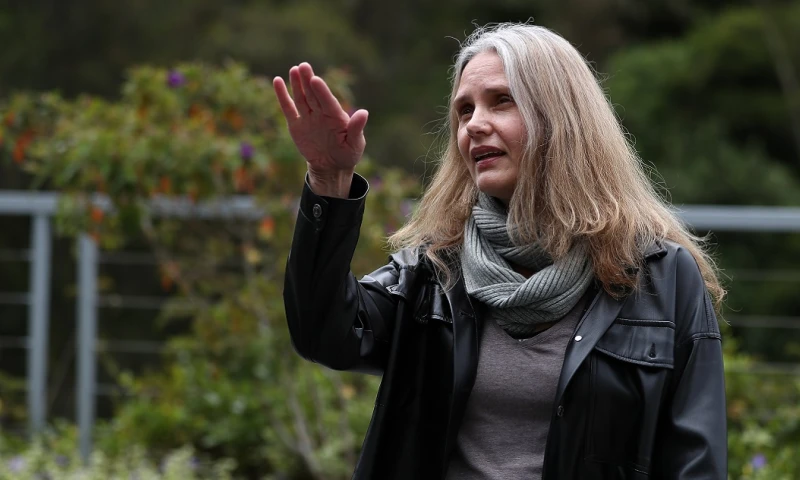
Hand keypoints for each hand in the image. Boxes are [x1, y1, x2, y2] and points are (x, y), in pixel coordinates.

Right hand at [273, 63, 368, 196]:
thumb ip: (356, 128)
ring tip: (294, 70)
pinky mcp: (296, 125)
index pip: (328, 101)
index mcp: (336, 116)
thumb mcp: (355, 144)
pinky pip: (288, 109)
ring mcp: (308, 117)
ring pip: (301, 98)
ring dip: (297, 84)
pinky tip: (278, 81)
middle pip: (313, 95)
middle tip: (303, 66)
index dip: (322, 91)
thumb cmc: (347, 154)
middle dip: (308, 81)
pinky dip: (282, 96)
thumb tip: (364, 113)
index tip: (315, 79)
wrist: (332, 166)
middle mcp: (321, 113)